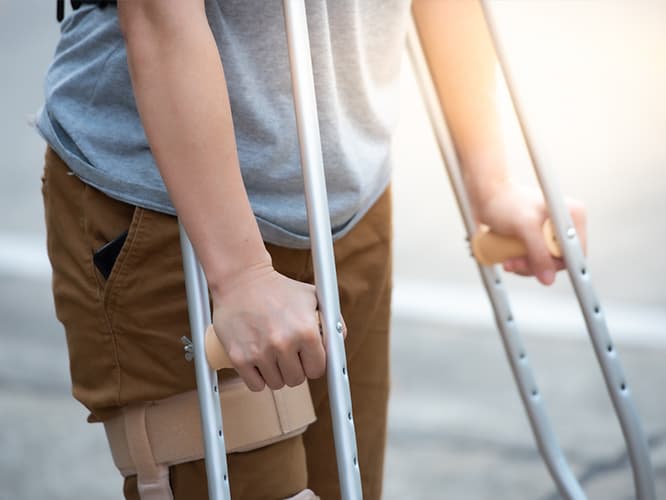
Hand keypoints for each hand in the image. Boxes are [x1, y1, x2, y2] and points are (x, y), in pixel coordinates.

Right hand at [211, 264, 325, 391]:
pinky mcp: (239, 357)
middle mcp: (283, 343)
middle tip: (288, 352)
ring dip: (276, 373)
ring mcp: (260, 352)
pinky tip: (259, 361)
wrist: (242, 280)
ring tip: (272, 352)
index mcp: (306, 331)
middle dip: (295, 368)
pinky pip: (256, 385)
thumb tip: (339, 346)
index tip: (307, 356)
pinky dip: (258, 378)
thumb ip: (332, 321)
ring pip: (277, 384)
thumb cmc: (279, 289)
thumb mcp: (313, 297)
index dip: (313, 363)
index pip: (318, 370)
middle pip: (297, 380)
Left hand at [476, 182, 585, 284]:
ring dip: (525, 266)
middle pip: (559, 260)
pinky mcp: (538, 238)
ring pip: (545, 262)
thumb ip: (538, 252)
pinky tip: (508, 258)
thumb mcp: (525, 227)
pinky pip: (535, 259)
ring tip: (507, 260)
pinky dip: (522, 262)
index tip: (536, 267)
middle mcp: (565, 224)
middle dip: (535, 265)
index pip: (575, 253)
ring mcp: (551, 232)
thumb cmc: (505, 203)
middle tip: (514, 262)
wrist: (486, 195)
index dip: (556, 264)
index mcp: (573, 216)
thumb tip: (548, 279)